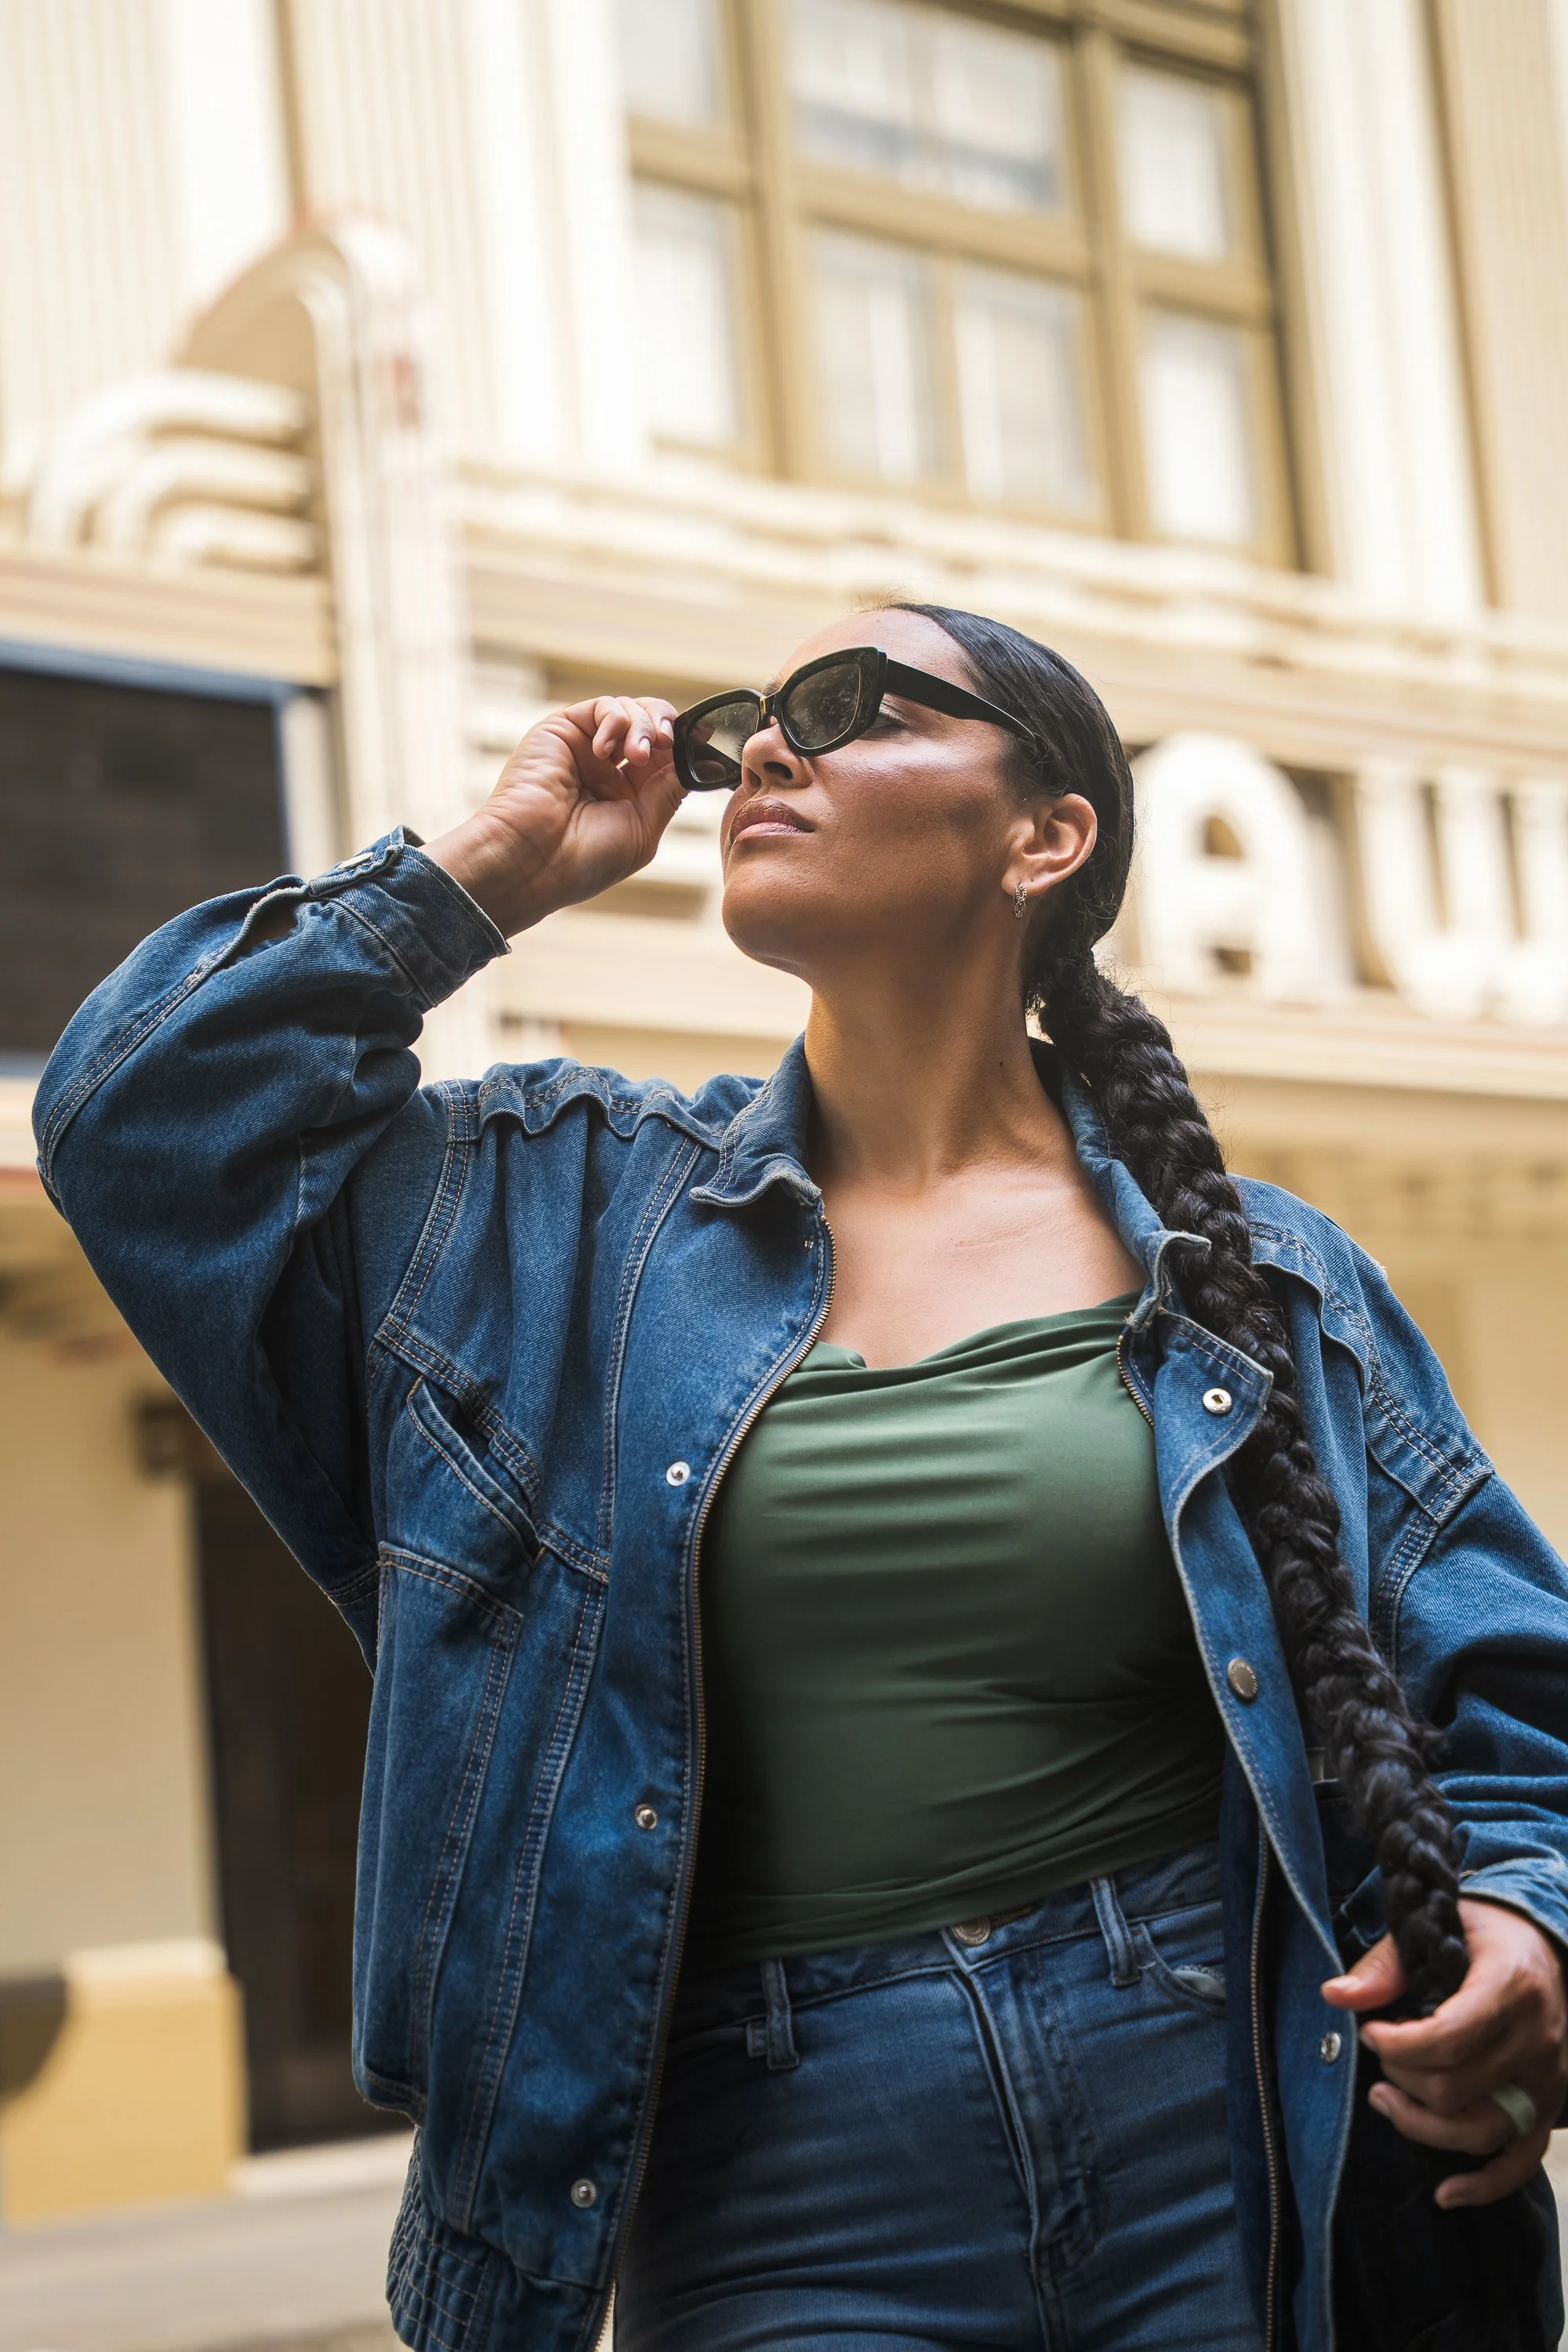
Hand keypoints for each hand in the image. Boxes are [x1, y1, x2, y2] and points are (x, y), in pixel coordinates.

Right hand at [424, 694, 682, 935]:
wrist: (532, 859)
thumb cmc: (583, 859)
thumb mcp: (642, 828)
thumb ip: (669, 791)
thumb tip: (699, 760)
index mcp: (629, 795)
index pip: (667, 757)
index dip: (686, 746)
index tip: (702, 743)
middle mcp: (609, 768)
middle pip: (653, 726)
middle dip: (667, 729)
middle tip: (666, 742)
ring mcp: (586, 747)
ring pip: (632, 711)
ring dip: (643, 726)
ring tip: (635, 755)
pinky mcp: (564, 729)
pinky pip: (603, 707)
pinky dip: (615, 720)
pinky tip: (604, 750)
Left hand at [1321, 1898, 1567, 2206]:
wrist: (1541, 1941)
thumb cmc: (1478, 1932)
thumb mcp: (1430, 1929)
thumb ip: (1385, 1966)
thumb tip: (1335, 1996)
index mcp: (1509, 1987)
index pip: (1449, 2039)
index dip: (1397, 2046)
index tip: (1368, 2032)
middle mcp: (1537, 2039)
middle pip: (1456, 2089)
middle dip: (1401, 2078)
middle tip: (1378, 2059)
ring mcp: (1548, 2080)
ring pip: (1481, 2131)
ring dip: (1423, 2125)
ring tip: (1383, 2100)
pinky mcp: (1549, 2107)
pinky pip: (1522, 2160)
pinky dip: (1485, 2185)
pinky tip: (1445, 2193)